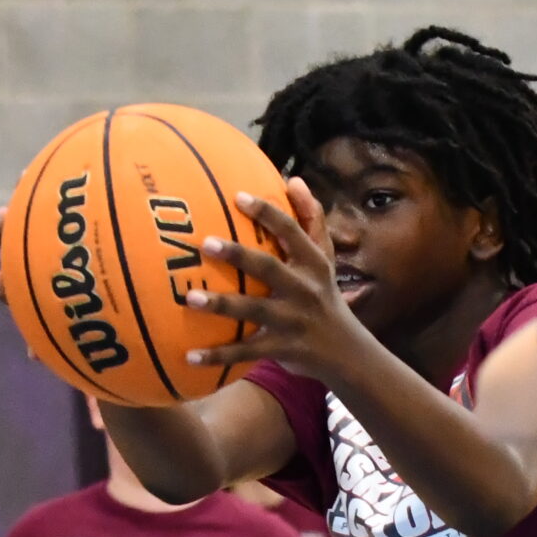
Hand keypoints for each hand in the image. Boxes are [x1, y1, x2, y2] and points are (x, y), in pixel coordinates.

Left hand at [180, 183, 370, 380]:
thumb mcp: (325, 260)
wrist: (347, 354)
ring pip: (254, 311)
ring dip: (222, 305)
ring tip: (190, 298)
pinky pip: (246, 352)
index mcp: (314, 264)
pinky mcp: (282, 350)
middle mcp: (304, 290)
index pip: (292, 233)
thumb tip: (295, 180)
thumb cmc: (325, 297)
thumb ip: (311, 220)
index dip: (267, 214)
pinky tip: (189, 356)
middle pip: (270, 269)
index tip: (238, 196)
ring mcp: (293, 322)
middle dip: (239, 255)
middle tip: (205, 243)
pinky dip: (218, 356)